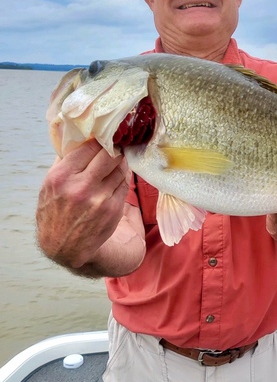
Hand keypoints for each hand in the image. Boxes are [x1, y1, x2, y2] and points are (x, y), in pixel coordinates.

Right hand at [36, 140, 130, 268]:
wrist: (63, 246)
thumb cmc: (54, 211)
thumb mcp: (49, 184)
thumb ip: (63, 160)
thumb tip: (79, 136)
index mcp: (62, 177)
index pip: (90, 147)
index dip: (100, 139)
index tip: (104, 135)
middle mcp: (81, 187)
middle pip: (109, 155)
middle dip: (114, 147)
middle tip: (116, 143)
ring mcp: (100, 199)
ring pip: (120, 169)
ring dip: (120, 162)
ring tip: (117, 159)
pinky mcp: (113, 209)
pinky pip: (124, 184)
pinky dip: (122, 177)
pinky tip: (117, 175)